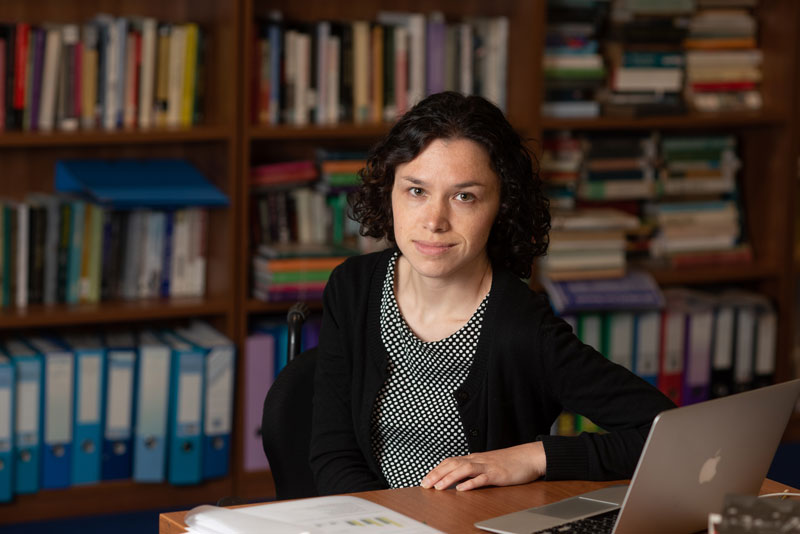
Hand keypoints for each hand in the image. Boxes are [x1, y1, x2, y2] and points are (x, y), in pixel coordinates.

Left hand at [420, 441, 546, 491]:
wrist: (529, 457)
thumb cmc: (509, 462)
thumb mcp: (488, 464)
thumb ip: (474, 469)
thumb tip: (459, 478)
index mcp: (475, 458)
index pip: (450, 461)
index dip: (436, 470)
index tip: (425, 479)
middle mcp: (478, 460)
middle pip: (453, 464)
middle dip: (437, 474)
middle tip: (425, 484)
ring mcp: (487, 466)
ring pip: (464, 469)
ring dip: (449, 478)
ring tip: (438, 487)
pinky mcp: (497, 474)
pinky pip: (482, 478)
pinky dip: (471, 483)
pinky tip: (462, 489)